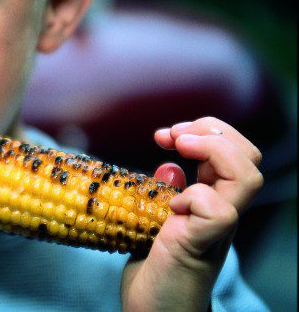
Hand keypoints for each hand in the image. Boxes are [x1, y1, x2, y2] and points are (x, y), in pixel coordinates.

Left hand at [121, 117, 262, 310]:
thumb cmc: (153, 271)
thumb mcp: (154, 221)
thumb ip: (165, 194)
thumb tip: (169, 164)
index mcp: (211, 203)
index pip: (233, 154)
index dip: (205, 132)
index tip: (165, 134)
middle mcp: (221, 213)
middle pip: (250, 157)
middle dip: (214, 130)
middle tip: (174, 135)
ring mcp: (216, 230)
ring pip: (247, 177)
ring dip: (214, 150)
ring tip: (180, 147)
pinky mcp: (202, 246)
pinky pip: (220, 212)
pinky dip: (197, 196)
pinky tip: (173, 207)